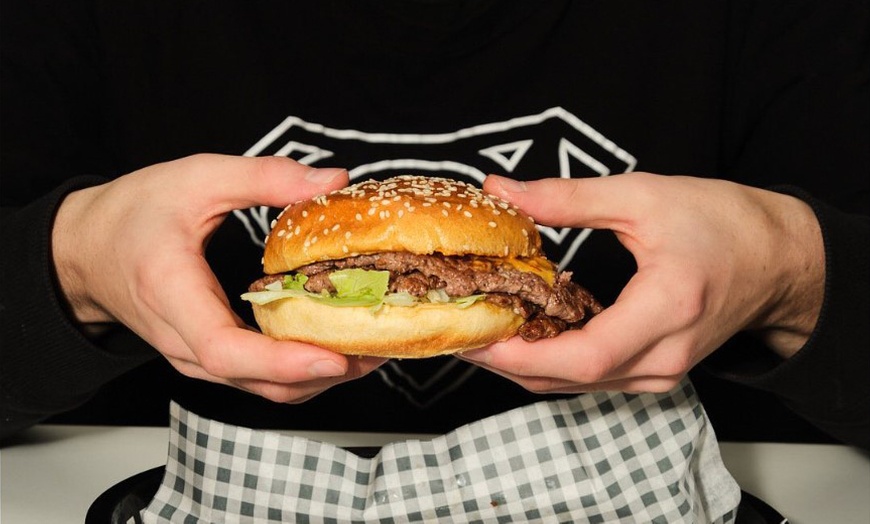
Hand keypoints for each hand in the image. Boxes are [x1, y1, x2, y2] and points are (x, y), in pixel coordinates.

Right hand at [52, 154, 385, 402]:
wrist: (88, 250)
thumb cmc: (135, 214)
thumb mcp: (197, 177)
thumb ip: (264, 177)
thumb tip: (331, 179)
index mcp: (171, 294)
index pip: (225, 350)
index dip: (282, 361)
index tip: (334, 356)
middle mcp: (182, 341)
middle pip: (257, 381)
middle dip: (323, 374)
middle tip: (380, 347)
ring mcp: (195, 357)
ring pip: (263, 389)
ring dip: (318, 378)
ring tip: (370, 349)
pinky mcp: (209, 358)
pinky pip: (259, 379)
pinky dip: (301, 371)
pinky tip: (336, 345)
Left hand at [459, 172, 824, 392]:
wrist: (777, 258)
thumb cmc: (722, 223)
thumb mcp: (643, 195)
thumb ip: (568, 198)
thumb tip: (504, 190)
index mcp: (667, 308)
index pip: (586, 354)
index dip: (525, 356)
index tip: (478, 340)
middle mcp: (665, 356)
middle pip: (573, 379)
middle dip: (510, 363)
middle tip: (462, 333)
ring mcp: (663, 373)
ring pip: (579, 386)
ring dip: (527, 366)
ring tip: (484, 334)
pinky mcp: (658, 373)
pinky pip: (595, 379)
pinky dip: (555, 364)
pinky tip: (527, 337)